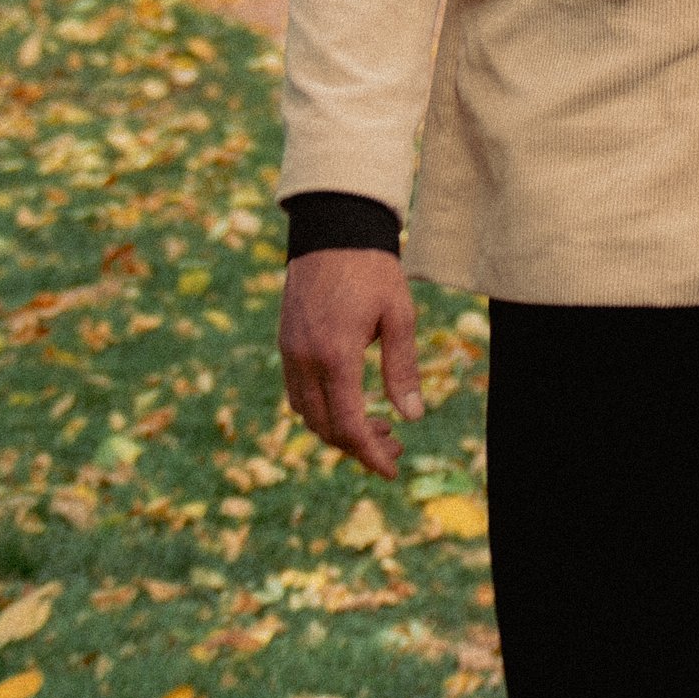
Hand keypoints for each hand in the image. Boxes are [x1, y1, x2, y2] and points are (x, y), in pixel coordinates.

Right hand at [280, 249, 423, 475]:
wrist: (333, 228)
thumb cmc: (373, 269)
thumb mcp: (400, 315)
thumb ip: (402, 368)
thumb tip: (411, 418)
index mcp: (334, 356)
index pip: (347, 424)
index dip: (369, 453)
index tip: (392, 469)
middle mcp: (304, 359)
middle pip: (324, 427)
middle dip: (358, 446)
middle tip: (394, 446)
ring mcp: (290, 351)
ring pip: (306, 412)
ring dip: (337, 428)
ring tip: (378, 425)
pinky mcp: (286, 341)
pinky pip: (298, 390)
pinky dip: (322, 407)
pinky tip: (350, 399)